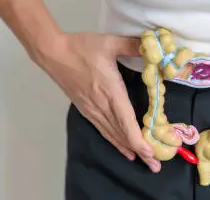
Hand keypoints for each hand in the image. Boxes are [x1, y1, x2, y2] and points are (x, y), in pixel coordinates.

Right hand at [35, 32, 160, 171]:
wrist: (53, 53)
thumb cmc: (81, 47)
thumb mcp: (110, 42)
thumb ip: (132, 45)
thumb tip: (152, 46)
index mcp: (111, 91)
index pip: (127, 122)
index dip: (139, 141)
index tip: (151, 153)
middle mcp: (102, 105)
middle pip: (123, 134)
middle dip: (140, 151)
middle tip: (155, 166)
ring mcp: (93, 109)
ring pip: (113, 134)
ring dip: (128, 149)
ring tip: (143, 161)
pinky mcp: (86, 109)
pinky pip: (103, 130)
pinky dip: (115, 141)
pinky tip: (123, 149)